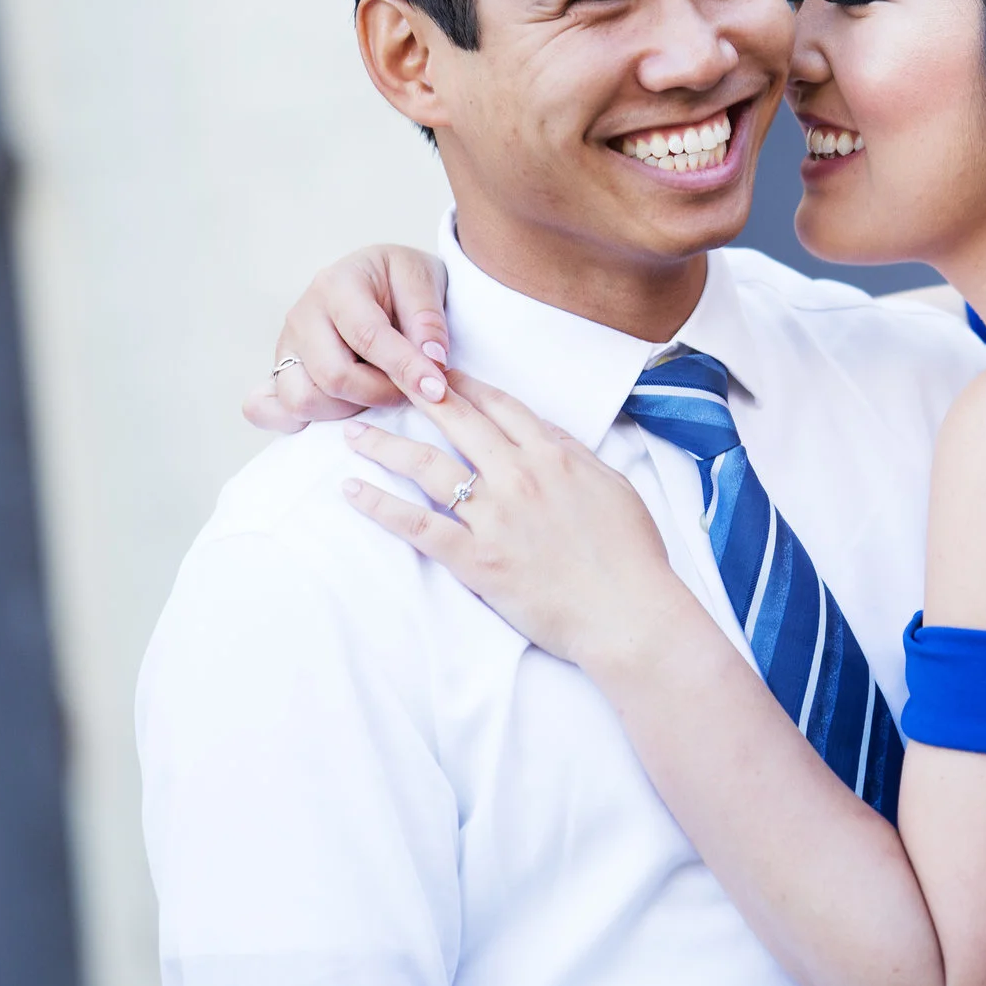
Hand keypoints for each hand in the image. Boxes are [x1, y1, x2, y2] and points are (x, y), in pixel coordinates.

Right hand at [244, 245, 451, 431]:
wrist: (378, 280)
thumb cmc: (401, 281)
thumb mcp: (425, 279)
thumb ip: (428, 320)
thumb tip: (431, 361)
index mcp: (338, 284)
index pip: (368, 336)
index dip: (404, 368)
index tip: (436, 390)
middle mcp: (303, 314)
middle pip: (333, 376)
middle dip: (379, 394)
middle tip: (411, 392)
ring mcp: (286, 345)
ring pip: (303, 400)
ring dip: (347, 410)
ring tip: (379, 393)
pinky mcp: (279, 371)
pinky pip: (267, 409)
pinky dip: (295, 421)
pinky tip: (335, 413)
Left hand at [338, 370, 693, 668]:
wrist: (628, 614)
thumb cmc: (632, 556)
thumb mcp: (614, 487)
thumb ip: (575, 455)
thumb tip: (545, 432)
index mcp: (554, 456)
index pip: (500, 406)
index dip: (466, 385)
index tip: (440, 372)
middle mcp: (518, 476)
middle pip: (457, 423)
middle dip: (417, 397)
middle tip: (385, 379)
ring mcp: (494, 518)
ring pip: (427, 467)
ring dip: (385, 446)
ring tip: (354, 433)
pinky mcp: (475, 560)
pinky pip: (418, 527)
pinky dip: (381, 507)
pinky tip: (354, 492)